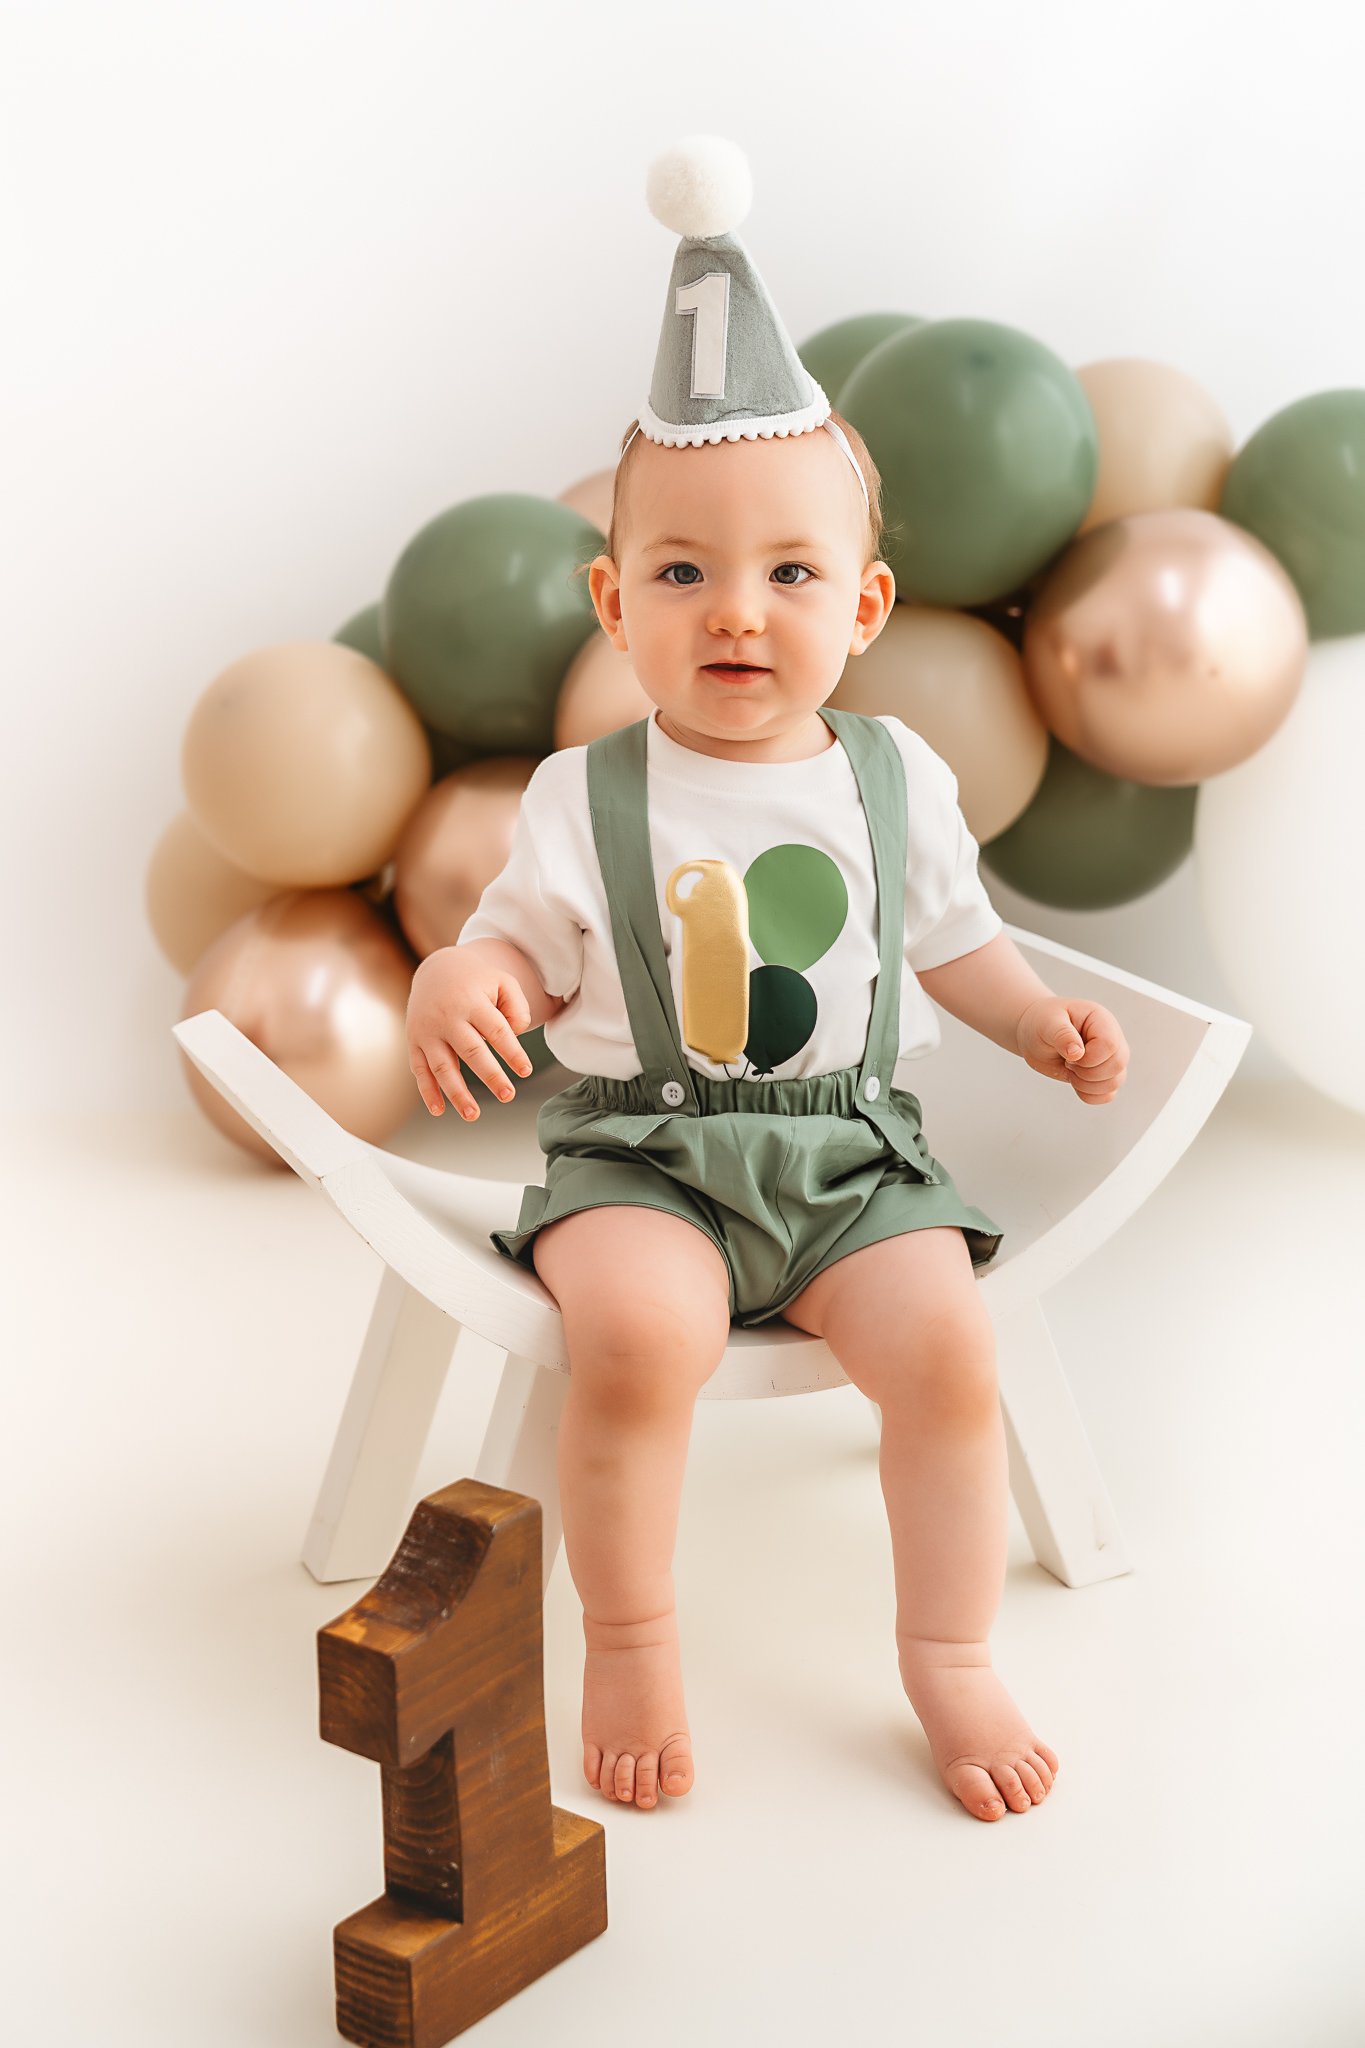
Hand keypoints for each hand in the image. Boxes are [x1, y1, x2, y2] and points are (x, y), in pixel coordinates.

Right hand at [406, 946, 534, 1119]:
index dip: (512, 1052)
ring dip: (457, 1093)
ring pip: (442, 1066)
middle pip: (471, 1050)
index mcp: (472, 1002)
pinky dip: (427, 1091)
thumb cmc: (477, 981)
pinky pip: (420, 1070)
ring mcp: (428, 1031)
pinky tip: (439, 1110)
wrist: (436, 970)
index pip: (496, 1030)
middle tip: (508, 1095)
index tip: (525, 1070)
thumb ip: (517, 1007)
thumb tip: (516, 1035)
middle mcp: (447, 1017)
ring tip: (473, 1114)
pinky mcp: (414, 1041)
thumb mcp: (503, 982)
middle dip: (490, 1075)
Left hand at [1015, 997, 1129, 1104]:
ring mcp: (1110, 1058)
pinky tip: (1074, 1080)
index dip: (1089, 1058)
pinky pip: (1108, 1095)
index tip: (1068, 1055)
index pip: (1109, 1045)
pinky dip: (1089, 1095)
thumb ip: (1062, 1034)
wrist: (1036, 1034)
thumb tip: (1077, 1053)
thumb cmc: (1042, 1022)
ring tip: (1070, 1070)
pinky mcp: (1104, 1075)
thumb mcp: (1047, 1023)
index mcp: (1101, 1020)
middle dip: (1087, 1073)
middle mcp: (1112, 1038)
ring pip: (1115, 1082)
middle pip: (1117, 1065)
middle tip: (1067, 1062)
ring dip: (1087, 1085)